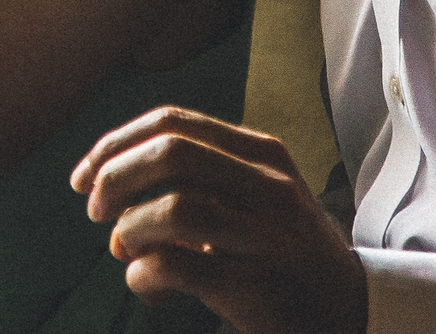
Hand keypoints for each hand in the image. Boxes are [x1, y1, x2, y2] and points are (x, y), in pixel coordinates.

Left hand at [73, 108, 366, 333]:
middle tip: (96, 211)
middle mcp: (268, 186)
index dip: (116, 143)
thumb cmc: (284, 253)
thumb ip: (193, 183)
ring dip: (131, 230)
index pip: (173, 122)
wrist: (350, 312)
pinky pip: (179, 267)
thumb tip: (111, 198)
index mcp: (262, 154)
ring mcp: (265, 236)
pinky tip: (149, 287)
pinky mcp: (257, 287)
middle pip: (171, 152)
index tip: (85, 175)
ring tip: (125, 250)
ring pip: (175, 207)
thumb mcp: (255, 197)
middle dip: (116, 176)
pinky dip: (144, 275)